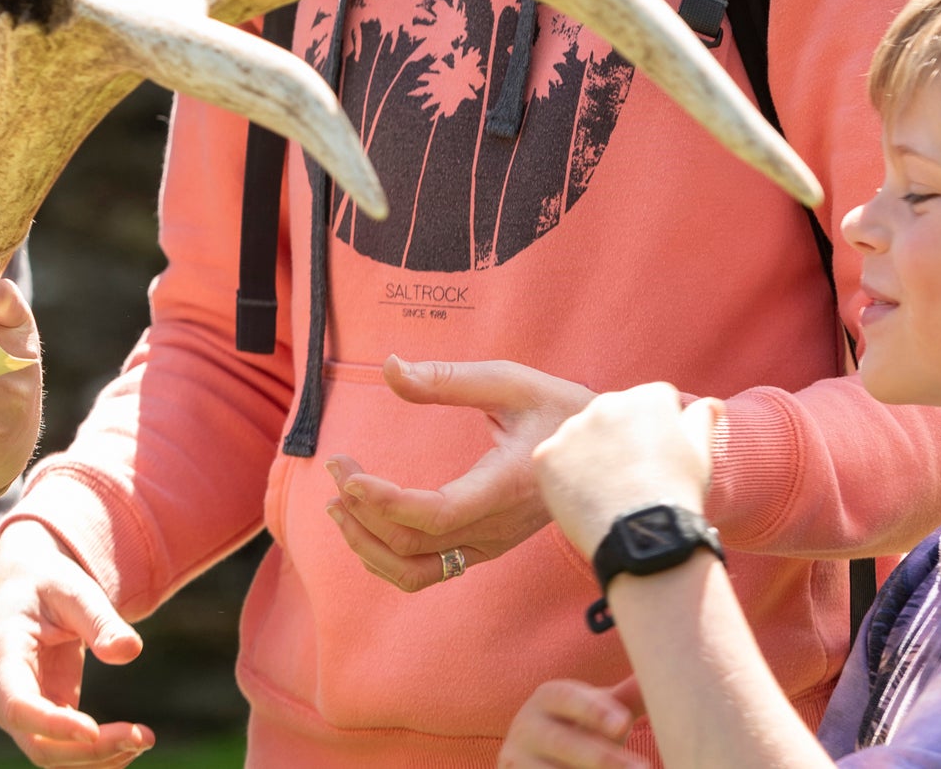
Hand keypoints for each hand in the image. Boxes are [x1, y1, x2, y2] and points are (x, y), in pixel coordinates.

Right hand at [0, 523, 154, 768]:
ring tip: (144, 738)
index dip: (52, 725)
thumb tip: (130, 652)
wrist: (29, 585)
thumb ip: (99, 619)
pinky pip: (67, 749)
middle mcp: (5, 693)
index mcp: (3, 655)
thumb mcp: (73, 589)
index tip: (94, 730)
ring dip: (98, 759)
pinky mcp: (47, 716)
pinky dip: (99, 753)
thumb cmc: (48, 583)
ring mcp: (25, 710)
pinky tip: (133, 740)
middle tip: (141, 735)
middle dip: (89, 751)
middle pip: (38, 745)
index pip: (17, 705)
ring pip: (53, 756)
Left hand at [323, 355, 593, 591]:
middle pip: (412, 544)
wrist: (605, 453)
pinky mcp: (484, 549)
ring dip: (366, 544)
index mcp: (504, 487)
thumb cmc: (558, 410)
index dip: (384, 501)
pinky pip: (427, 573)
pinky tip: (364, 524)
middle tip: (335, 467)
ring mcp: (490, 545)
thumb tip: (389, 367)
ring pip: (414, 571)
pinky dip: (385, 556)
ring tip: (336, 503)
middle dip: (361, 510)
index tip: (349, 474)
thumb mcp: (510, 382)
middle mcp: (496, 528)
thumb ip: (447, 379)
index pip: (436, 514)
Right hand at [498, 677, 645, 768]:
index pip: (566, 698)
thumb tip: (665, 668)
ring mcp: (519, 758)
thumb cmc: (578, 727)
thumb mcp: (596, 709)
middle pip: (561, 741)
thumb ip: (627, 696)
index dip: (593, 710)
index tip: (623, 723)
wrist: (532, 755)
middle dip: (602, 758)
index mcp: (548, 698)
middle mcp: (527, 726)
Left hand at [533, 383, 719, 558]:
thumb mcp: (700, 453)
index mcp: (645, 399)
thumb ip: (701, 420)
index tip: (659, 456)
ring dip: (591, 454)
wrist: (645, 535)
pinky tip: (587, 496)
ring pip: (581, 436)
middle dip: (621, 436)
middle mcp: (604, 404)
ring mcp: (571, 429)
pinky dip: (566, 476)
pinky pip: (555, 460)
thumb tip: (710, 404)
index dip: (658, 429)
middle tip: (634, 475)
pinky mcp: (546, 455)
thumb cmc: (678, 494)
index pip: (651, 401)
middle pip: (612, 415)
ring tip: (611, 489)